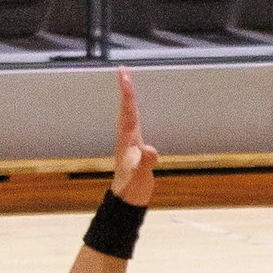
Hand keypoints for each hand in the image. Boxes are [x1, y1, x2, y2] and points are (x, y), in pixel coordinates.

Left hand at [110, 65, 156, 208]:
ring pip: (127, 115)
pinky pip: (133, 124)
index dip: (127, 93)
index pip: (128, 112)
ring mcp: (128, 142)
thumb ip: (145, 163)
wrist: (126, 200)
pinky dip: (133, 112)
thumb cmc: (133, 187)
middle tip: (123, 72)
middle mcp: (126, 137)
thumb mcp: (141, 176)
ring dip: (127, 99)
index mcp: (128, 139)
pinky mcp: (133, 148)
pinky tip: (134, 112)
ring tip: (127, 85)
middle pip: (125, 108)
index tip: (124, 76)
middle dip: (125, 90)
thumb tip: (149, 150)